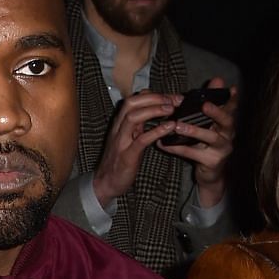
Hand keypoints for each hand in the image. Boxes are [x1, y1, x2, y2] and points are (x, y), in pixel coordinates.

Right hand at [92, 90, 186, 207]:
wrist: (105, 183)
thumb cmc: (120, 161)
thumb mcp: (128, 138)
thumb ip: (139, 125)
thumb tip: (155, 112)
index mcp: (120, 123)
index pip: (134, 100)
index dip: (153, 95)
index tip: (171, 97)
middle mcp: (118, 129)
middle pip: (132, 103)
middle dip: (154, 97)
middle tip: (173, 100)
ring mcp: (122, 141)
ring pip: (134, 117)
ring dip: (154, 109)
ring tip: (171, 109)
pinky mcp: (127, 155)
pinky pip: (142, 139)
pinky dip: (157, 130)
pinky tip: (169, 127)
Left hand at [153, 78, 237, 207]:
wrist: (210, 174)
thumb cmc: (206, 145)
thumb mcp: (207, 125)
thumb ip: (210, 104)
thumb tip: (215, 79)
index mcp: (226, 124)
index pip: (231, 108)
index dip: (232, 99)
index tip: (231, 89)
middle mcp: (228, 135)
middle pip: (226, 121)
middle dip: (217, 112)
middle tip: (205, 105)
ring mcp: (221, 149)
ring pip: (210, 138)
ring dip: (194, 131)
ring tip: (178, 126)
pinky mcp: (212, 162)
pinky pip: (192, 154)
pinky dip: (177, 148)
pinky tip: (163, 144)